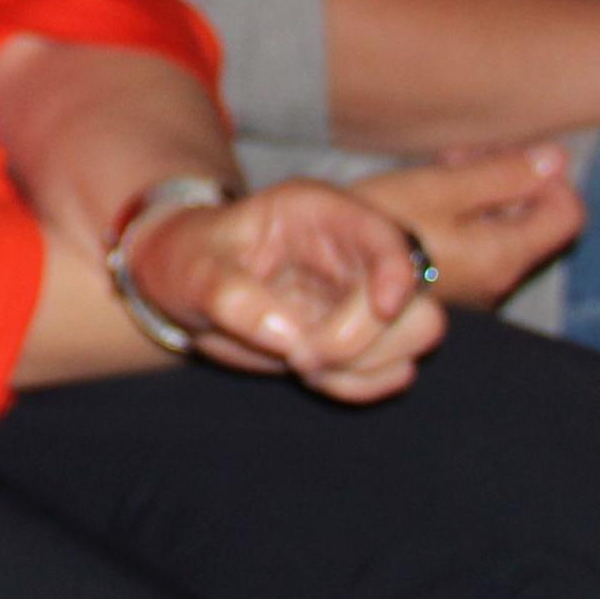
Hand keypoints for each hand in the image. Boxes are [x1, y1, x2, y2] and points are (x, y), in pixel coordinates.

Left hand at [125, 181, 445, 401]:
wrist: (182, 287)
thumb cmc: (187, 260)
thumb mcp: (192, 270)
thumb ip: (232, 297)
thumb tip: (289, 336)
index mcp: (320, 215)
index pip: (389, 238)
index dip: (397, 274)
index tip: (380, 308)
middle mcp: (353, 254)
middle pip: (418, 305)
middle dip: (364, 342)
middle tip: (301, 353)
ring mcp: (361, 297)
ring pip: (415, 338)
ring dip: (364, 366)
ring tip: (300, 361)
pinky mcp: (360, 336)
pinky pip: (392, 371)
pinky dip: (359, 384)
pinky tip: (313, 373)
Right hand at [349, 144, 582, 309]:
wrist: (329, 280)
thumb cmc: (382, 228)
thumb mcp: (440, 188)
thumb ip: (503, 174)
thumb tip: (557, 158)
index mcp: (505, 255)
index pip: (570, 213)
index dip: (546, 176)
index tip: (500, 156)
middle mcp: (499, 282)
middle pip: (536, 223)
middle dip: (507, 181)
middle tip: (459, 157)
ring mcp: (474, 291)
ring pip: (503, 234)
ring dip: (482, 198)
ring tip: (436, 176)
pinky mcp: (449, 292)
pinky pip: (475, 250)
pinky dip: (462, 222)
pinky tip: (424, 207)